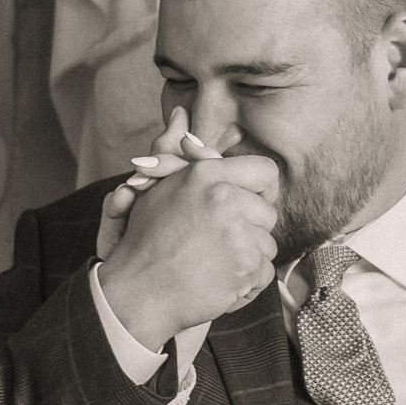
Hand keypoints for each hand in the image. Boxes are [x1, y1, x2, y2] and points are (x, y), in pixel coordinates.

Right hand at [98, 125, 278, 346]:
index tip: (249, 206)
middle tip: (219, 244)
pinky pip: (265, 272)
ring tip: (214, 265)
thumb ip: (178, 154)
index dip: (261, 191)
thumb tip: (181, 112)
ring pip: (267, 245)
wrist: (138, 292)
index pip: (265, 171)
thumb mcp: (159, 188)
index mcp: (206, 176)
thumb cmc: (146, 241)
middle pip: (268, 213)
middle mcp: (224, 199)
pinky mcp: (245, 266)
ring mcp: (237, 234)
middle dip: (250, 230)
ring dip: (247, 259)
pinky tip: (220, 283)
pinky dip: (247, 284)